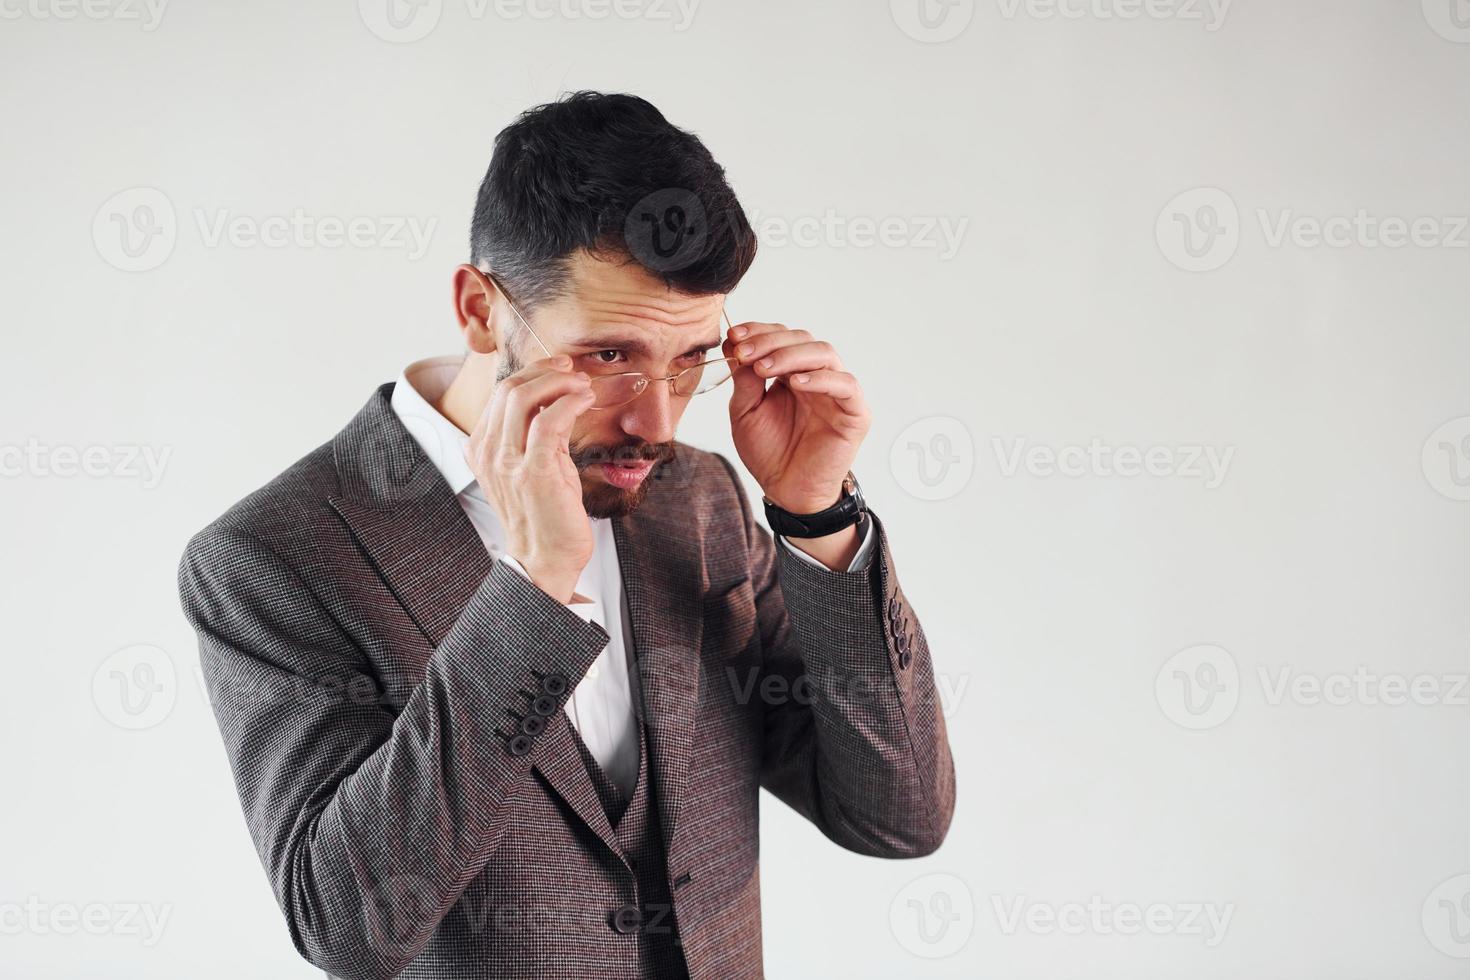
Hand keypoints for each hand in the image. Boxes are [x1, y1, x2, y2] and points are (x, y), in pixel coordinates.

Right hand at [464, 355, 596, 602]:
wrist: (545, 559)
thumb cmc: (545, 514)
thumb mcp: (536, 464)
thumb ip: (539, 433)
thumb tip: (559, 399)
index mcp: (482, 448)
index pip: (500, 393)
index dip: (532, 373)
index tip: (560, 368)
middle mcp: (488, 452)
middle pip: (509, 388)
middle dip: (545, 370)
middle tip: (573, 370)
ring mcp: (508, 462)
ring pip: (523, 398)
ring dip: (559, 382)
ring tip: (582, 384)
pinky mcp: (534, 472)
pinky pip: (548, 421)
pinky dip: (569, 402)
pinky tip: (584, 400)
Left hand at [723, 321, 870, 513]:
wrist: (786, 491)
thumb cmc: (769, 453)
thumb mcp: (745, 411)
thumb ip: (744, 379)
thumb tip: (734, 343)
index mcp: (792, 373)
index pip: (781, 337)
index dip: (759, 331)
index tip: (733, 336)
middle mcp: (816, 376)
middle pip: (802, 338)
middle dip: (770, 341)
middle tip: (744, 352)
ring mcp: (837, 392)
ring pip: (824, 353)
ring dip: (791, 354)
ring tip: (764, 367)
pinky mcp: (854, 412)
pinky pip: (845, 384)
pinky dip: (820, 378)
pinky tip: (795, 383)